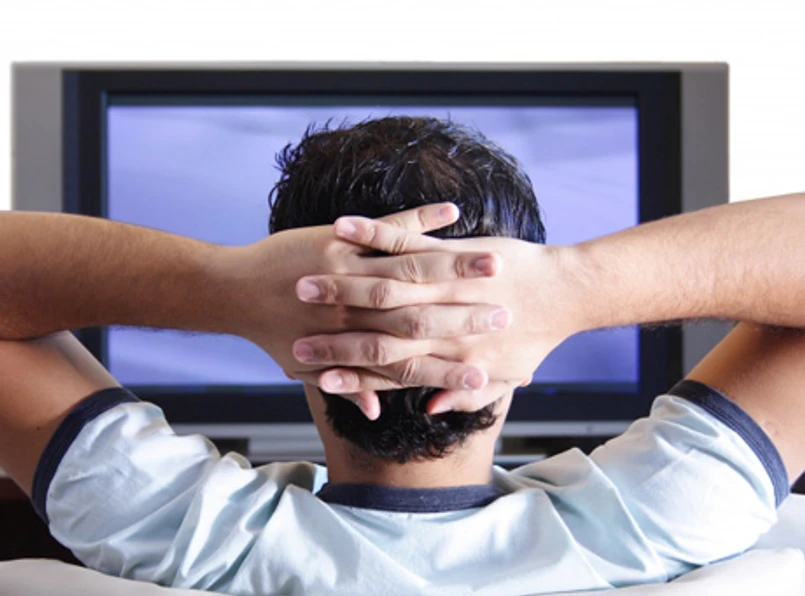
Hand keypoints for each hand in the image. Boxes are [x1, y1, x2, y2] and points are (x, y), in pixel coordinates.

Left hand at [229, 204, 510, 416]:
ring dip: (459, 266)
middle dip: (471, 317)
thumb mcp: (307, 369)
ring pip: (418, 269)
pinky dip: (422, 216)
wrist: (234, 291)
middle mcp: (364, 310)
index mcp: (359, 343)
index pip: (418, 364)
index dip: (454, 370)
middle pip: (429, 316)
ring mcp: (356, 270)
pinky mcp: (345, 239)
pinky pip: (393, 227)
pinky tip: (452, 212)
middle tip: (508, 316)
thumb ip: (347, 385)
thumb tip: (374, 409)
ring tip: (496, 264)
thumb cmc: (271, 333)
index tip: (488, 372)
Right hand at [293, 216, 590, 414]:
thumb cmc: (536, 335)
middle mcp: (437, 320)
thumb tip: (431, 410)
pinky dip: (374, 230)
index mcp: (447, 355)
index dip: (345, 373)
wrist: (570, 294)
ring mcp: (442, 282)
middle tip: (293, 337)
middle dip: (332, 333)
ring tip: (303, 285)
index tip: (307, 374)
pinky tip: (342, 225)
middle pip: (374, 328)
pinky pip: (405, 236)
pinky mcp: (451, 248)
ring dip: (342, 283)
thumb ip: (466, 397)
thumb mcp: (505, 373)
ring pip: (383, 283)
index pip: (384, 367)